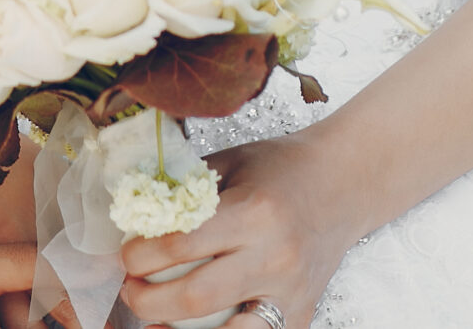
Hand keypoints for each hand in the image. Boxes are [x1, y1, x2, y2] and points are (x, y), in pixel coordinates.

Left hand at [116, 132, 359, 328]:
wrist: (347, 182)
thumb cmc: (285, 167)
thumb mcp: (233, 161)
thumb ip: (187, 186)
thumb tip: (135, 211)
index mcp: (254, 212)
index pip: (181, 244)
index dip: (140, 256)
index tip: (125, 255)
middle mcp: (275, 257)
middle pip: (195, 297)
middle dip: (147, 300)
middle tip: (130, 290)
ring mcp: (292, 292)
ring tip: (153, 323)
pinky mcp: (302, 314)